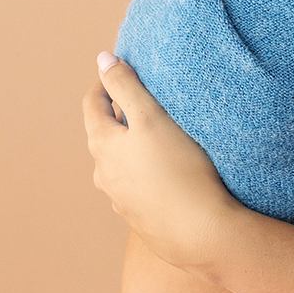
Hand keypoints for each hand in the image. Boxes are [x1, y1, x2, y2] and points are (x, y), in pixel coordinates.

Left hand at [83, 55, 242, 272]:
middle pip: (104, 134)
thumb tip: (102, 59)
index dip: (106, 84)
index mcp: (102, 145)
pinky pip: (136, 187)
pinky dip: (145, 173)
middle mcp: (103, 174)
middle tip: (144, 101)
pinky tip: (168, 174)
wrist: (201, 233)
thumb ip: (126, 86)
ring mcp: (120, 199)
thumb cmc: (179, 170)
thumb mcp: (152, 118)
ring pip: (119, 163)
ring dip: (132, 147)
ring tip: (159, 138)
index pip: (92, 104)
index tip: (123, 73)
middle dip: (120, 115)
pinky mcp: (140, 218)